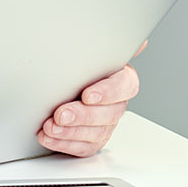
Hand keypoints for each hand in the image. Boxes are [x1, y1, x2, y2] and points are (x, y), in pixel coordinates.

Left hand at [37, 41, 145, 157]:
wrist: (63, 79)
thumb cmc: (80, 62)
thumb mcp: (91, 48)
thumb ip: (109, 42)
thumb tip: (139, 39)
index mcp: (121, 78)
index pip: (124, 85)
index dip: (107, 92)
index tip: (88, 95)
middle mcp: (116, 103)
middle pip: (108, 114)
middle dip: (82, 116)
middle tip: (60, 114)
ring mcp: (105, 123)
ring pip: (95, 133)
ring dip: (70, 132)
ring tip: (50, 127)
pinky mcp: (92, 139)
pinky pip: (82, 147)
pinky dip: (63, 144)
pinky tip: (48, 137)